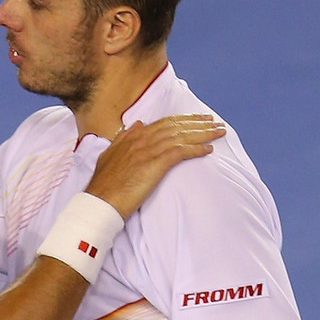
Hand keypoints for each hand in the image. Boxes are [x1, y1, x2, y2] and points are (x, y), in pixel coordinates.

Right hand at [84, 115, 224, 217]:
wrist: (100, 200)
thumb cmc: (104, 184)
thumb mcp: (109, 155)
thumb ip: (123, 139)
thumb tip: (137, 124)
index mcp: (133, 136)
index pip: (163, 123)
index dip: (182, 119)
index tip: (197, 118)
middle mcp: (142, 139)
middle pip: (176, 126)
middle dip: (197, 122)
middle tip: (214, 122)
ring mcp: (148, 151)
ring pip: (181, 136)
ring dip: (203, 134)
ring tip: (218, 133)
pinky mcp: (155, 164)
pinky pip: (180, 152)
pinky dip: (196, 149)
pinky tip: (208, 150)